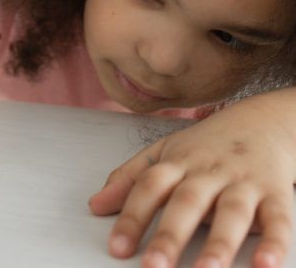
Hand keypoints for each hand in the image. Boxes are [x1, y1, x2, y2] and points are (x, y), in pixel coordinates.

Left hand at [89, 97, 295, 267]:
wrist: (263, 120)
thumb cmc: (206, 145)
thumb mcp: (163, 153)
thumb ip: (128, 179)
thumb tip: (94, 206)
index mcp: (177, 162)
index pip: (148, 187)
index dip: (131, 217)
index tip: (117, 248)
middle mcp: (208, 172)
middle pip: (186, 202)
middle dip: (169, 236)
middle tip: (153, 266)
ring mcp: (243, 181)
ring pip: (232, 212)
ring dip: (219, 243)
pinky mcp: (276, 192)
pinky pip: (280, 219)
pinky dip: (275, 242)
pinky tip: (266, 265)